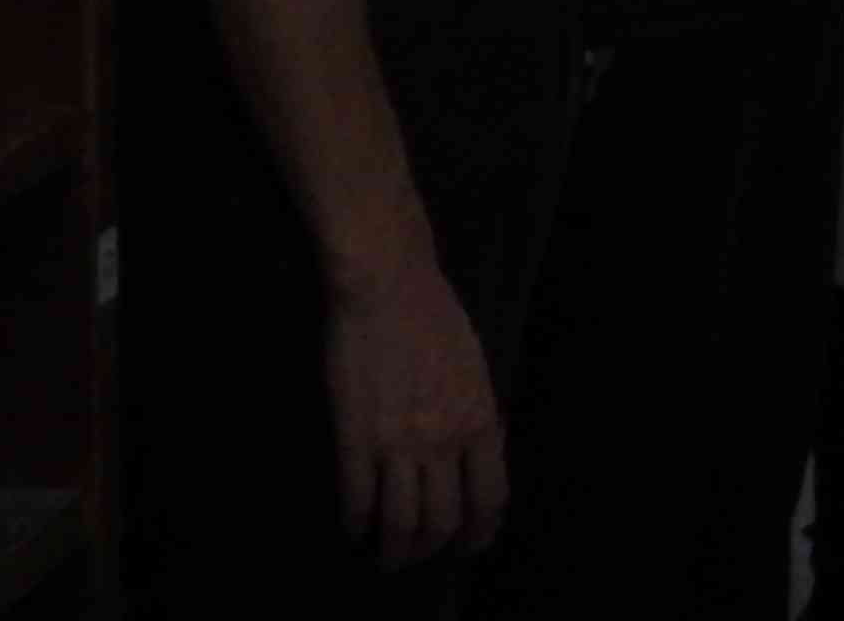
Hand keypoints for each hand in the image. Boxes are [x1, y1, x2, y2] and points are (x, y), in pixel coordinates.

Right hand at [327, 268, 505, 568]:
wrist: (388, 285)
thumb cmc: (434, 317)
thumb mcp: (476, 369)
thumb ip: (477, 415)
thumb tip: (478, 453)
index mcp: (480, 420)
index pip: (490, 497)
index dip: (480, 530)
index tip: (471, 545)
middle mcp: (444, 440)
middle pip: (443, 520)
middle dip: (431, 548)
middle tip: (418, 556)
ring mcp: (398, 441)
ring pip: (401, 521)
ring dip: (393, 550)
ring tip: (386, 558)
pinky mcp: (355, 436)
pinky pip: (357, 497)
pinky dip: (356, 522)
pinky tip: (353, 528)